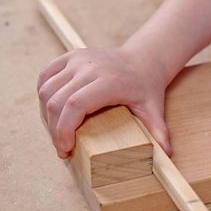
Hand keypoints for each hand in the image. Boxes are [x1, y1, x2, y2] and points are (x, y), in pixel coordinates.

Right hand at [37, 47, 170, 158]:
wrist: (143, 59)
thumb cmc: (147, 87)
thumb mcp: (154, 109)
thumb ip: (159, 131)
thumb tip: (166, 154)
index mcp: (109, 81)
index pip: (75, 105)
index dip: (64, 130)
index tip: (65, 150)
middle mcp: (89, 67)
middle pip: (56, 100)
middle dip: (54, 129)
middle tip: (62, 148)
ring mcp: (78, 59)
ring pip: (46, 89)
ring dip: (46, 114)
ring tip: (56, 132)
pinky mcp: (70, 56)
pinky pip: (46, 75)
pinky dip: (43, 94)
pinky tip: (50, 111)